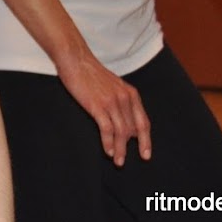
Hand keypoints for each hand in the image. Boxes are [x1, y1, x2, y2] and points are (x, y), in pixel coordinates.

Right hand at [56, 51, 151, 165]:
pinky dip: (108, 142)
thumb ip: (121, 102)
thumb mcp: (113, 85)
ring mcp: (111, 102)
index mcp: (131, 94)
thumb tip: (125, 124)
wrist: (75, 59)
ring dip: (120, 149)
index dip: (146, 140)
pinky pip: (107, 129)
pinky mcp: (97, 105)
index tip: (145, 155)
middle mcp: (125, 98)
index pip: (143, 122)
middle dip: (131, 148)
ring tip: (118, 161)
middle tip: (125, 162)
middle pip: (133, 130)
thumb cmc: (91, 73)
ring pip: (121, 132)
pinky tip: (107, 151)